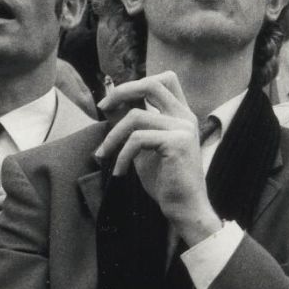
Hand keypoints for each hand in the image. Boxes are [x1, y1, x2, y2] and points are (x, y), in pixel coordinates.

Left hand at [95, 71, 220, 246]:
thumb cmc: (165, 180)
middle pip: (153, 84)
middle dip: (122, 91)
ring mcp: (184, 129)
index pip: (164, 80)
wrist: (184, 208)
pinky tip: (119, 171)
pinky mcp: (177, 144)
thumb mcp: (144, 148)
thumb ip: (133, 125)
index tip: (114, 101)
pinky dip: (121, 155)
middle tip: (103, 107)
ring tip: (104, 154)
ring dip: (113, 136)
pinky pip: (138, 139)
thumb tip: (110, 103)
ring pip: (136, 117)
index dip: (136, 83)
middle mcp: (185, 117)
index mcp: (181, 115)